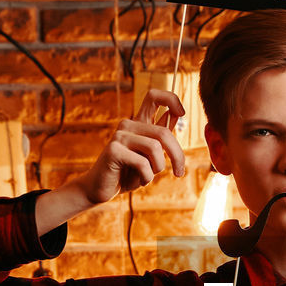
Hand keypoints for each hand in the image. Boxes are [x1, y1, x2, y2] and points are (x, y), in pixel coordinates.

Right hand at [78, 83, 187, 206]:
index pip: (154, 96)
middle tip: (179, 172)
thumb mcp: (150, 156)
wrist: (103, 189)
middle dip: (177, 155)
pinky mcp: (113, 150)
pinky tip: (140, 180)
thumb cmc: (128, 173)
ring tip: (148, 176)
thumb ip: (160, 138)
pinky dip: (147, 177)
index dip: (172, 99)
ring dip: (158, 168)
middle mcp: (129, 125)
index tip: (183, 113)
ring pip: (155, 148)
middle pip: (164, 132)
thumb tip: (175, 114)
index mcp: (138, 123)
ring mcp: (120, 136)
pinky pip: (143, 163)